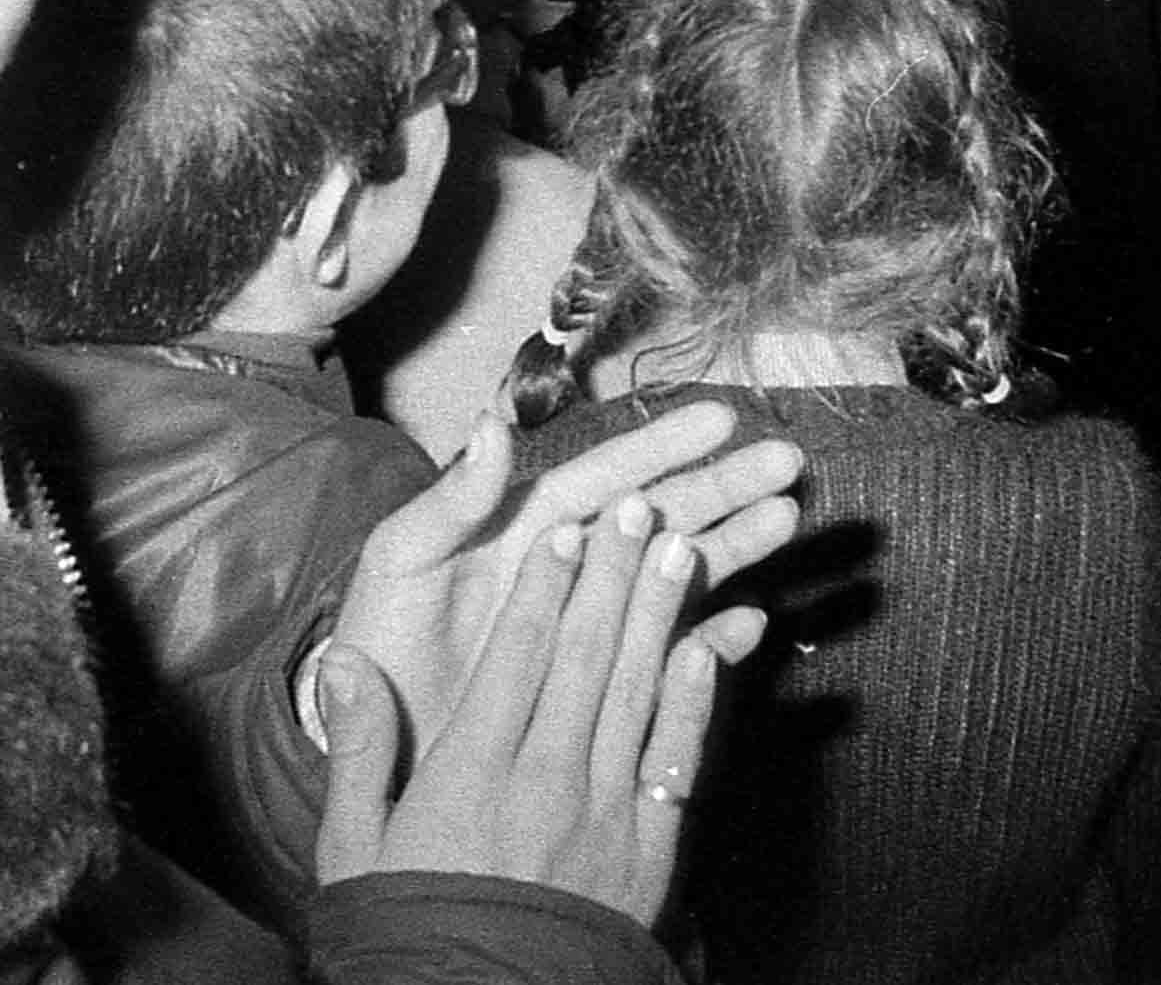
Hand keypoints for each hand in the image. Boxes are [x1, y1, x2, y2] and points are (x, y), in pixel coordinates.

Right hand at [314, 496, 766, 927]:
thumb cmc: (412, 930)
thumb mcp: (356, 848)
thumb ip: (359, 748)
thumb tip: (340, 661)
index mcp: (470, 773)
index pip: (516, 655)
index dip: (544, 585)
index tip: (563, 528)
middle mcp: (542, 781)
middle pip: (584, 655)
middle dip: (613, 573)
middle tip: (638, 506)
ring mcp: (602, 815)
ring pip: (636, 692)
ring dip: (661, 613)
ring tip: (682, 546)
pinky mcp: (648, 852)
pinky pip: (675, 761)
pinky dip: (695, 701)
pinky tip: (709, 648)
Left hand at [331, 406, 799, 767]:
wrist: (372, 740)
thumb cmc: (377, 644)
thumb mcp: (399, 562)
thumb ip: (450, 501)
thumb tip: (490, 425)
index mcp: (524, 529)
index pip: (603, 477)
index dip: (662, 447)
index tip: (721, 419)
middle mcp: (569, 567)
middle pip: (659, 515)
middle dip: (723, 486)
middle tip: (786, 463)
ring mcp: (591, 622)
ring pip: (676, 572)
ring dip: (734, 545)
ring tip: (789, 520)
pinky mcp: (602, 682)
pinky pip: (667, 655)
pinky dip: (712, 642)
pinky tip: (754, 625)